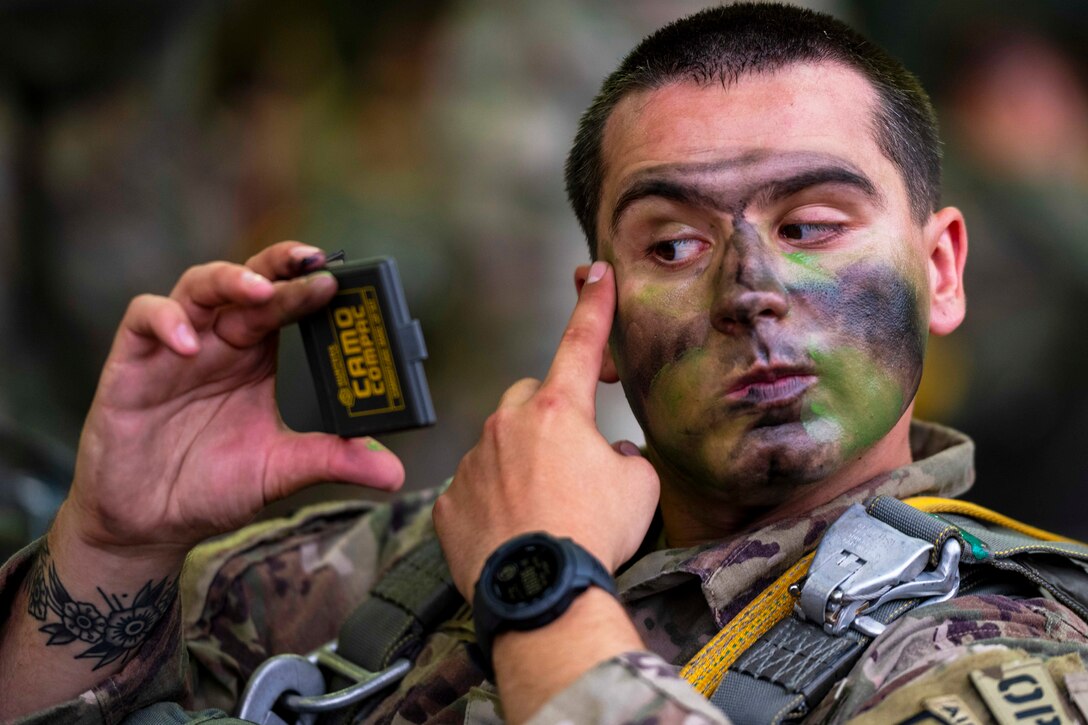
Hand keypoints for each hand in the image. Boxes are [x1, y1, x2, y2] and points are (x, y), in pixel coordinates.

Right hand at [64, 242, 404, 557]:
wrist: (149, 522)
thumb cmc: (212, 486)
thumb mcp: (281, 471)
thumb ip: (331, 461)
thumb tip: (392, 472)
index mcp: (257, 357)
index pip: (287, 303)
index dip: (311, 287)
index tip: (343, 281)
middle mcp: (220, 341)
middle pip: (250, 281)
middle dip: (280, 267)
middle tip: (313, 263)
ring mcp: (176, 347)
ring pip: (199, 285)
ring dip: (230, 280)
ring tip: (260, 291)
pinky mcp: (133, 362)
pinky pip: (143, 318)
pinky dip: (167, 321)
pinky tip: (190, 345)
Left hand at [433, 261, 659, 600]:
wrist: (544, 592)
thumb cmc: (593, 535)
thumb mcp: (637, 487)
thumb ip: (623, 456)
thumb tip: (609, 456)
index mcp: (559, 411)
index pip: (580, 343)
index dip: (594, 306)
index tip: (597, 275)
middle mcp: (508, 424)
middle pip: (530, 397)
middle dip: (549, 415)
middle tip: (570, 459)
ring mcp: (472, 460)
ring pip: (497, 443)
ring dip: (519, 462)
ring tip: (543, 509)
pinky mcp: (448, 499)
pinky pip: (472, 486)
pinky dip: (492, 500)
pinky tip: (513, 530)